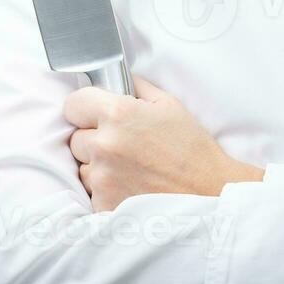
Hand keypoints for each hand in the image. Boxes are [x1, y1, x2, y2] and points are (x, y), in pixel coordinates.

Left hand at [62, 76, 261, 211]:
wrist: (210, 195)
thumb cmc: (192, 150)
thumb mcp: (168, 104)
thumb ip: (135, 87)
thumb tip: (114, 79)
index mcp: (117, 114)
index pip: (72, 104)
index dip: (84, 109)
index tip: (93, 115)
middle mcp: (104, 145)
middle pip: (76, 138)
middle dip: (94, 140)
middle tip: (122, 146)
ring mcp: (102, 178)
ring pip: (83, 168)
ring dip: (98, 167)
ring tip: (130, 170)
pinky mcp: (104, 205)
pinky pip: (93, 193)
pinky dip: (107, 191)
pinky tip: (132, 188)